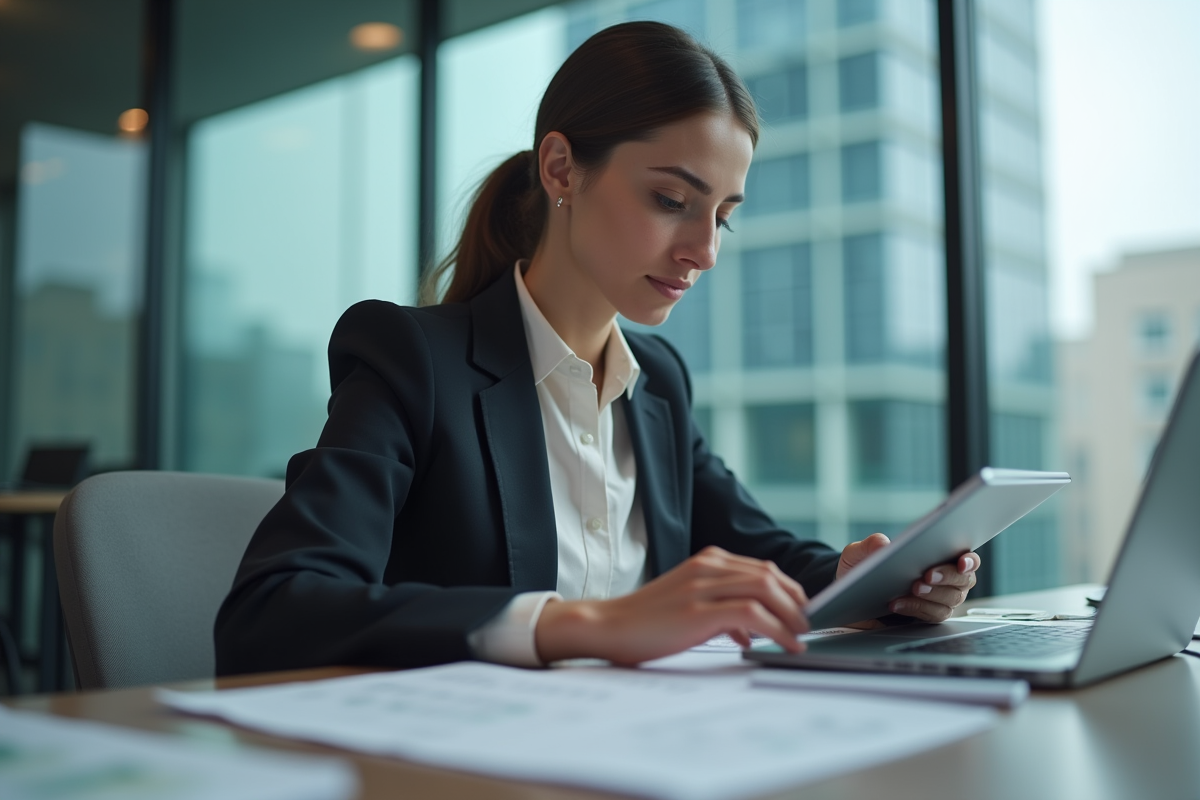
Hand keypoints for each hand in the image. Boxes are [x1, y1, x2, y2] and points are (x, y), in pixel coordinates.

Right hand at [534, 546, 809, 664]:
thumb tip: (750, 630)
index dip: (789, 589)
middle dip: (796, 601)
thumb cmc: (645, 621)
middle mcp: (708, 566)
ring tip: (802, 636)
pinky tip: (786, 645)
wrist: (607, 626)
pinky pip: (752, 615)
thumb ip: (720, 609)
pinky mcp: (698, 611)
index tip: (801, 611)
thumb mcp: (689, 605)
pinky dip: (778, 630)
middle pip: (769, 575)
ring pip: (766, 590)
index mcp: (707, 560)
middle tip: (808, 625)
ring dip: (792, 615)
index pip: (762, 568)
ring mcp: (702, 586)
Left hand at [837, 534, 980, 623]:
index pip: (966, 559)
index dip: (969, 561)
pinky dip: (916, 609)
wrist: (849, 597)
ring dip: (932, 594)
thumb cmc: (859, 570)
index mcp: (938, 557)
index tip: (961, 562)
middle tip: (927, 575)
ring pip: (950, 601)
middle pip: (963, 581)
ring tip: (913, 588)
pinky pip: (930, 616)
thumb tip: (883, 544)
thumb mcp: (857, 553)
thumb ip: (869, 545)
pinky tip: (897, 603)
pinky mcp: (925, 617)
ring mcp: (937, 600)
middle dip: (948, 577)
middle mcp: (944, 579)